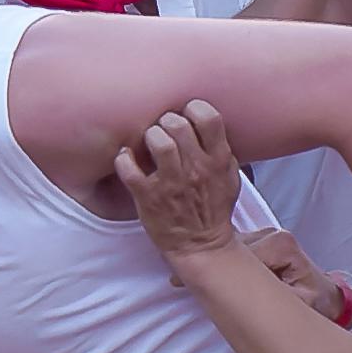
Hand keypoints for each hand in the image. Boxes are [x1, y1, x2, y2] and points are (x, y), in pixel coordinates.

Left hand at [114, 102, 245, 263]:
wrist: (200, 244)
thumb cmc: (212, 207)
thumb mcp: (229, 176)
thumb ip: (219, 149)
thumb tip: (205, 122)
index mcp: (218, 161)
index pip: (211, 119)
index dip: (195, 108)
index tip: (186, 111)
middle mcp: (196, 169)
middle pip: (179, 126)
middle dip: (167, 119)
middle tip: (162, 126)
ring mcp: (170, 183)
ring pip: (158, 143)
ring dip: (149, 134)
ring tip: (148, 139)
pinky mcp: (147, 197)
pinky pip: (129, 169)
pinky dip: (123, 158)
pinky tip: (124, 156)